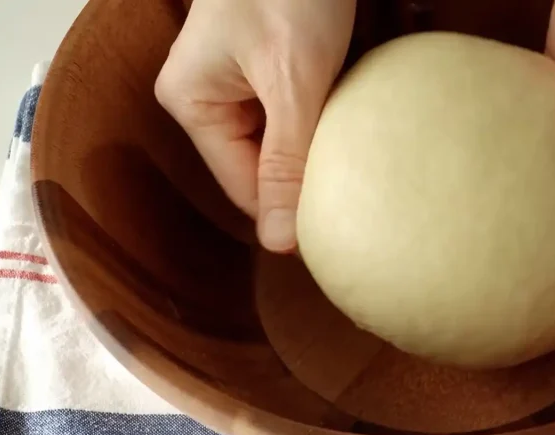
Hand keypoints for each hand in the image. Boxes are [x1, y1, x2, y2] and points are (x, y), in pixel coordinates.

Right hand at [155, 0, 355, 251]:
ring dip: (321, 147)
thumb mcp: (293, 82)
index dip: (293, 210)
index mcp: (192, 103)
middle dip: (310, 173)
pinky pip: (295, 115)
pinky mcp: (268, 69)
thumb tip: (280, 245)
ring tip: (359, 151)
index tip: (345, 225)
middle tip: (362, 184)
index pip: (245, 188)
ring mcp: (237, 82)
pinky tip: (352, 123)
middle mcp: (206, 97)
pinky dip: (325, 120)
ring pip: (284, 143)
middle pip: (263, 167)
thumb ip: (287, 162)